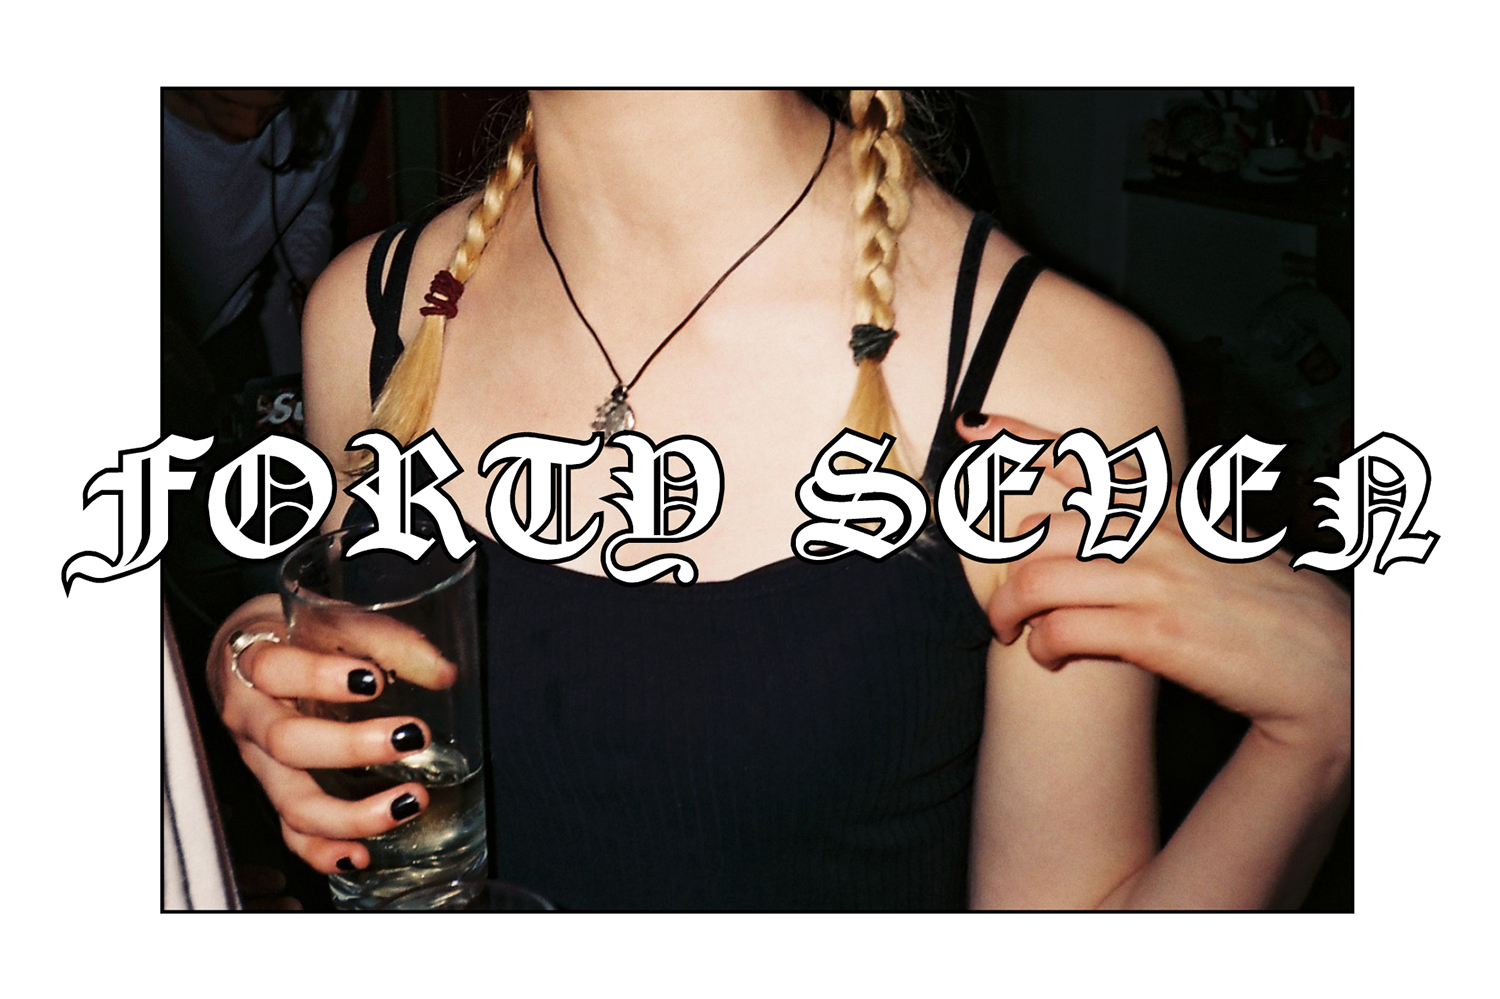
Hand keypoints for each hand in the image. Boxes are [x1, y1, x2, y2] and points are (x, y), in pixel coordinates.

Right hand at [209, 595, 445, 874]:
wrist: (250, 653)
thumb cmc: (299, 635)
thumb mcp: (336, 621)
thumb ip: (389, 642)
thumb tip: (443, 673)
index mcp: (256, 662)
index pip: (275, 669)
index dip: (321, 678)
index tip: (373, 679)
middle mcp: (252, 718)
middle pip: (287, 742)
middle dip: (352, 746)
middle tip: (412, 736)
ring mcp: (261, 763)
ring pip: (291, 801)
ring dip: (350, 813)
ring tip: (409, 802)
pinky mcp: (276, 793)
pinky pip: (292, 833)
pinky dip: (323, 852)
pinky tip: (361, 855)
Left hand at [956, 414, 1351, 757]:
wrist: (1325, 663)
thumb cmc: (1261, 604)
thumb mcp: (1212, 542)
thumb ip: (1158, 522)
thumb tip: (1108, 512)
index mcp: (1166, 505)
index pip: (1082, 456)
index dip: (1019, 438)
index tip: (971, 428)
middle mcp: (1156, 532)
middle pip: (1041, 526)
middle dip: (1000, 560)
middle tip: (994, 595)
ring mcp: (1157, 580)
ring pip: (1040, 578)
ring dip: (1009, 610)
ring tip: (1007, 631)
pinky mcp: (1159, 633)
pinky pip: (1066, 630)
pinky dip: (1043, 646)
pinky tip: (1048, 656)